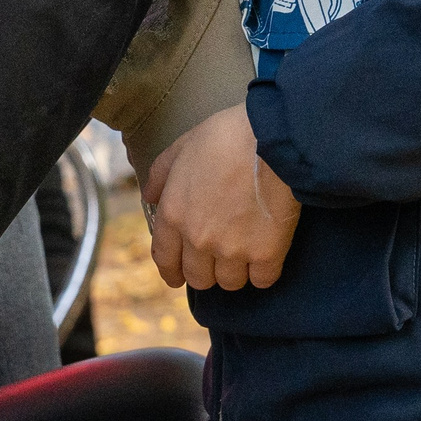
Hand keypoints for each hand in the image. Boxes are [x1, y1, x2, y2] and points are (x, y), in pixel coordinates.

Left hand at [143, 105, 300, 290]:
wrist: (270, 138)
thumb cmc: (225, 137)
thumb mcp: (181, 148)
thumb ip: (160, 175)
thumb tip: (149, 197)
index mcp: (174, 214)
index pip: (165, 260)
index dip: (171, 272)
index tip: (176, 277)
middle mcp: (199, 238)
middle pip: (198, 279)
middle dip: (205, 272)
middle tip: (216, 260)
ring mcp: (232, 249)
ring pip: (230, 283)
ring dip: (235, 272)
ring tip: (244, 254)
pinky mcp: (266, 253)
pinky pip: (261, 280)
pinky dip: (263, 272)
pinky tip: (265, 256)